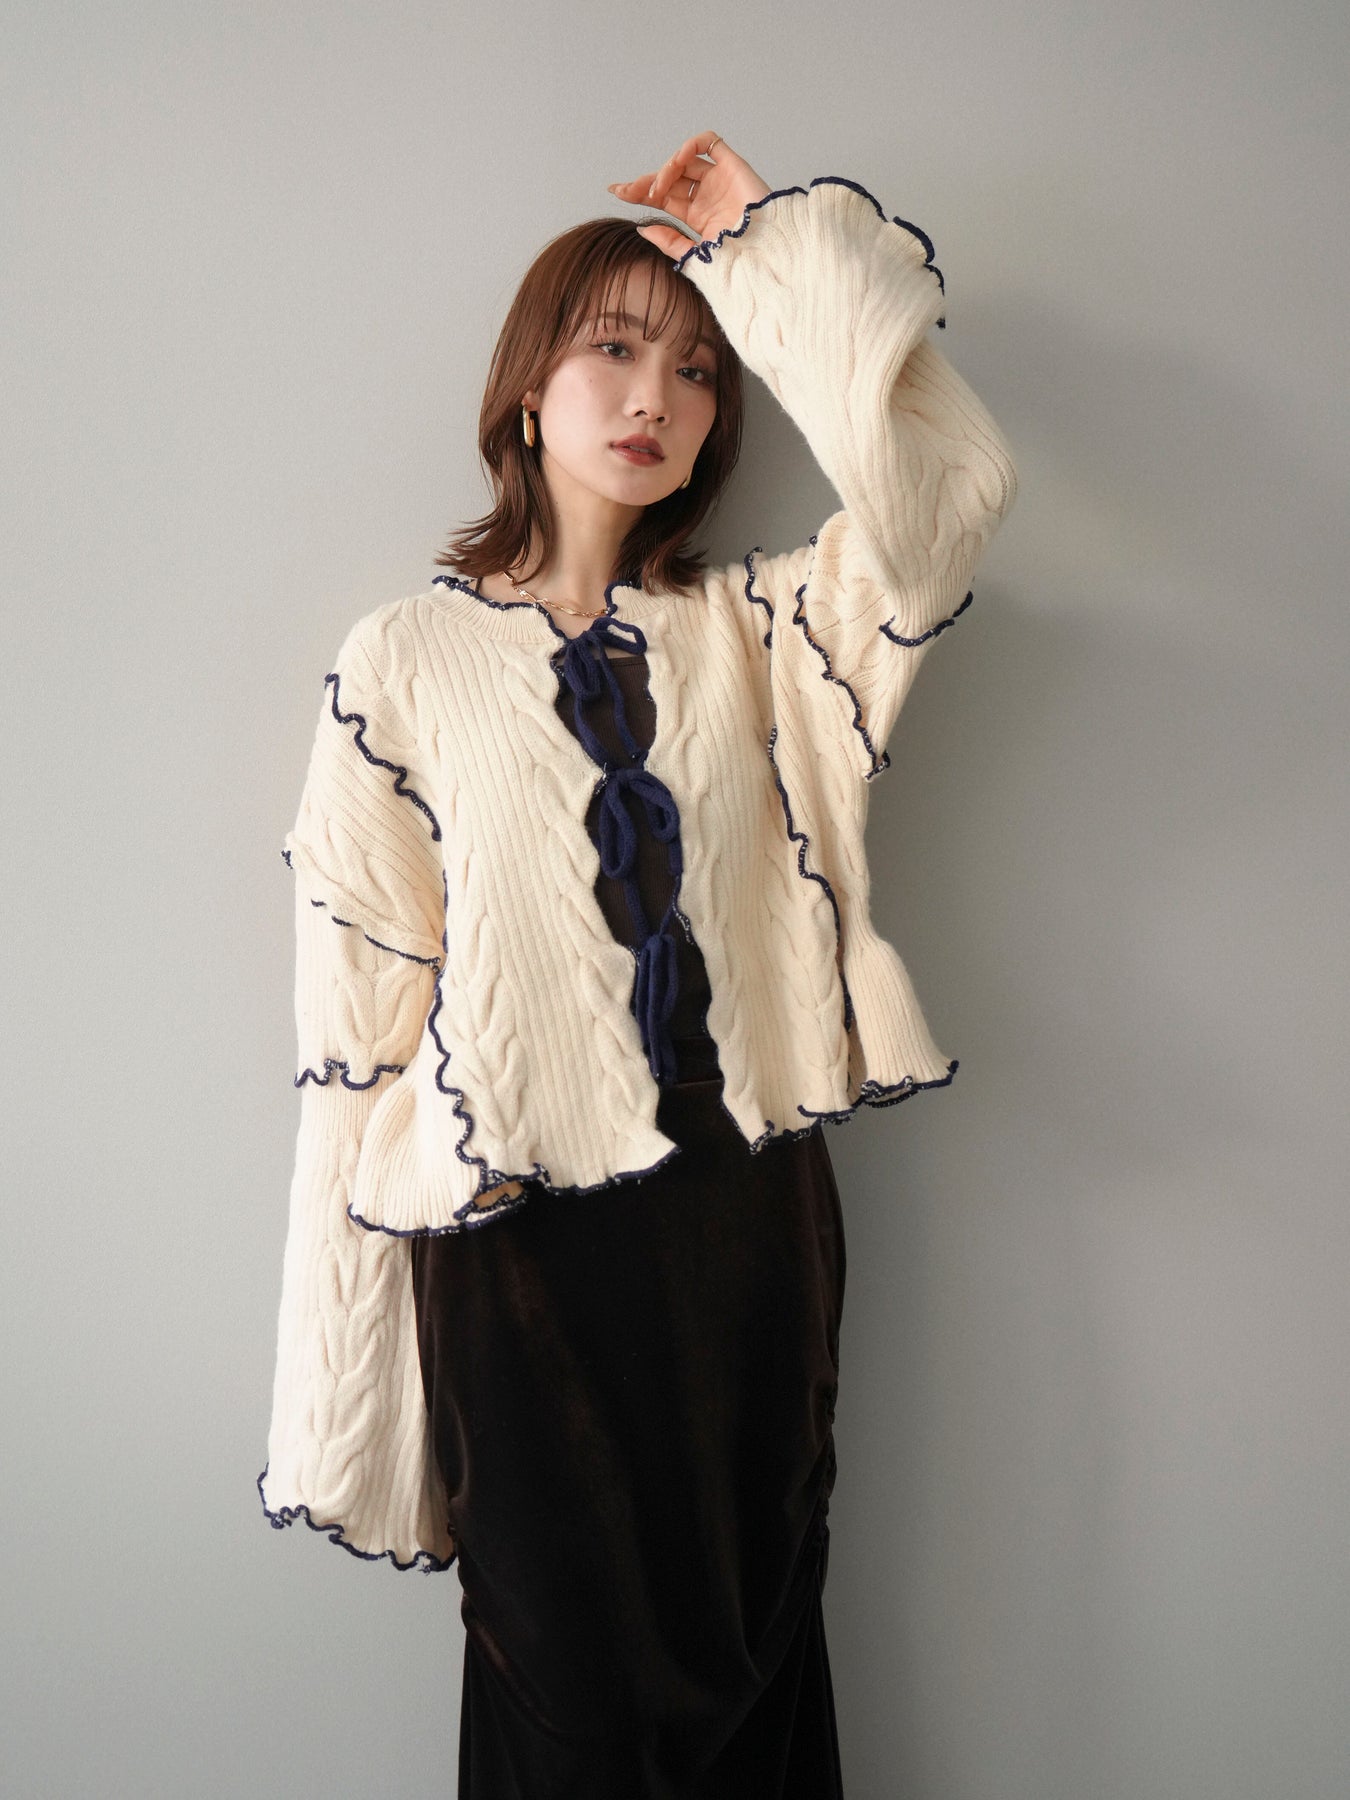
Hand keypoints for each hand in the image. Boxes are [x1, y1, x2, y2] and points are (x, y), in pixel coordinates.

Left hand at [607, 131, 771, 260]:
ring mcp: (719, 180)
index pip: (663, 197)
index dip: (639, 192)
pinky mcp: (733, 166)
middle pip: (670, 179)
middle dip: (645, 182)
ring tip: (658, 188)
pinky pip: (708, 143)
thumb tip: (642, 227)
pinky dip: (688, 146)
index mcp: (697, 216)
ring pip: (684, 161)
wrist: (766, 257)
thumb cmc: (738, 263)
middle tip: (626, 190)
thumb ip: (669, 242)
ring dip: (665, 170)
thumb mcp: (694, 257)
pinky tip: (676, 162)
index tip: (616, 191)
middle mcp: (707, 196)